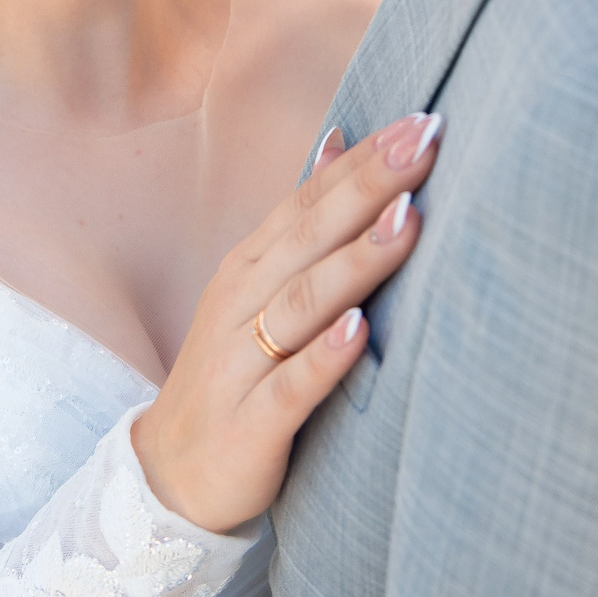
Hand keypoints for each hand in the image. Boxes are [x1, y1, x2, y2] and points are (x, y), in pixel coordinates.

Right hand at [131, 112, 440, 533]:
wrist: (170, 476)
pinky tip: (359, 329)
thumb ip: (301, 223)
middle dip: (370, 187)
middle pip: (310, 236)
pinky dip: (325, 357)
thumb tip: (341, 139)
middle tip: (427, 142)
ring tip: (409, 219)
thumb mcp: (258, 291)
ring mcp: (241, 363)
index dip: (363, 160)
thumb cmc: (234, 375)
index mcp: (249, 269)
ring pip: (303, 302)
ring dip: (357, 260)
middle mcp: (240, 305)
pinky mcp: (250, 424)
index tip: (420, 120)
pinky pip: (291, 387)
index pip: (309, 200)